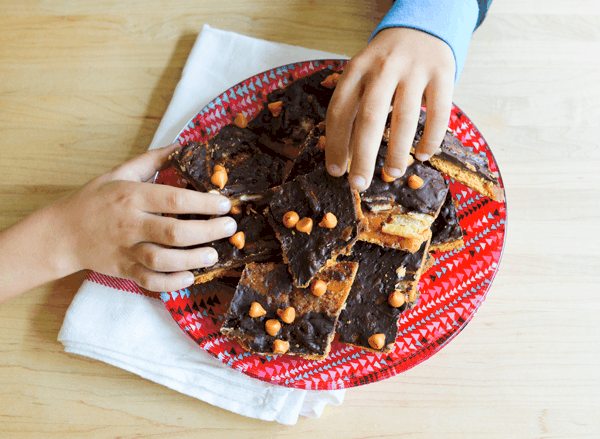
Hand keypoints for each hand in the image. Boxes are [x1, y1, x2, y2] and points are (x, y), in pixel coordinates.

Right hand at [50, 143, 236, 291]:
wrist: (62, 232)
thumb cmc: (95, 200)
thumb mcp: (120, 173)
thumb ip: (152, 160)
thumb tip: (181, 146)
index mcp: (131, 197)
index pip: (173, 200)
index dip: (203, 204)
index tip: (224, 204)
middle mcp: (130, 224)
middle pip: (174, 233)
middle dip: (207, 232)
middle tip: (229, 229)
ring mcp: (126, 250)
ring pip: (163, 260)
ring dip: (193, 260)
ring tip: (214, 255)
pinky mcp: (123, 269)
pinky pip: (149, 281)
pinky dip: (171, 282)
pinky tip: (189, 276)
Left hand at [325, 27, 455, 190]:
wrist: (421, 27)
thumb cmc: (385, 64)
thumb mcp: (363, 76)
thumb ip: (354, 107)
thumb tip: (346, 155)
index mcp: (356, 69)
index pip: (340, 110)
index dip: (336, 143)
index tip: (336, 171)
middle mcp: (383, 68)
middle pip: (370, 117)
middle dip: (363, 156)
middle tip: (359, 184)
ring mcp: (414, 69)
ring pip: (404, 118)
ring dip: (397, 152)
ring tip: (393, 173)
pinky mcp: (442, 73)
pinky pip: (438, 112)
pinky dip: (430, 138)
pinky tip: (423, 155)